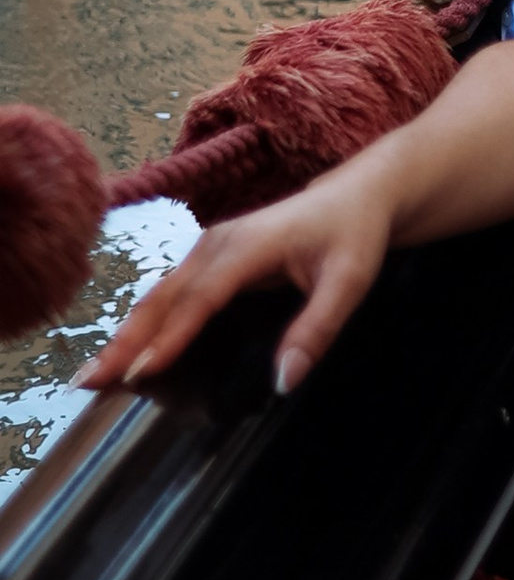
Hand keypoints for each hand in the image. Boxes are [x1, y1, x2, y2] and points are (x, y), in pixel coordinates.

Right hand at [81, 161, 392, 402]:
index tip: (139, 373)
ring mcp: (210, 247)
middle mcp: (218, 243)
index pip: (200, 298)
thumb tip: (284, 381)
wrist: (359, 195)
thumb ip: (317, 329)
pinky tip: (126, 350)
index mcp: (248, 246)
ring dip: (125, 334)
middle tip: (88, 384)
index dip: (169, 337)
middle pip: (164, 297)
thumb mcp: (349, 282)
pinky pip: (169, 292)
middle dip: (125, 341)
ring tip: (92, 375)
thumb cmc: (354, 236)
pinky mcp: (209, 256)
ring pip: (159, 295)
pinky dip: (143, 322)